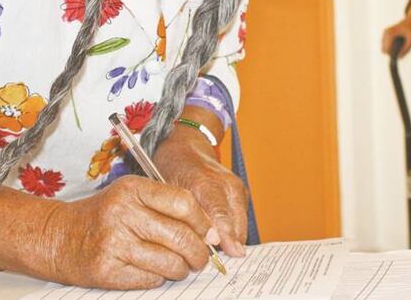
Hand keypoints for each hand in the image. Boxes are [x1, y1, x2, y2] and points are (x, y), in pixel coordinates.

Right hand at [47, 175, 214, 288]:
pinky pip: (151, 279)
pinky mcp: (108, 270)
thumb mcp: (129, 197)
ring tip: (178, 266)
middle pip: (181, 236)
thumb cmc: (101, 216)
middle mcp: (123, 213)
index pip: (183, 203)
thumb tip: (210, 231)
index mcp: (132, 189)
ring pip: (170, 263)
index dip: (203, 223)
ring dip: (181, 269)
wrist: (58, 236)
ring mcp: (114, 242)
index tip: (210, 234)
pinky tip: (152, 270)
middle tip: (200, 258)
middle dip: (199, 253)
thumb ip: (166, 206)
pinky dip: (159, 278)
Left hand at [154, 119, 247, 257]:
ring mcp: (236, 187)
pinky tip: (218, 239)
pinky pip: (240, 219)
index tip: (227, 254)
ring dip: (230, 240)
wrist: (187, 147)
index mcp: (204, 181)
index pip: (219, 214)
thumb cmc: (174, 168)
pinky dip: (232, 231)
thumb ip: (182, 215)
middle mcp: (225, 183)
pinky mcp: (241, 192)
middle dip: (226, 244)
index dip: (224, 236)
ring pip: (240, 224)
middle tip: (215, 262)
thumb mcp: (169, 190)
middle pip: (234, 223)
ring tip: (216, 253)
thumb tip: (196, 243)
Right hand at [381, 4, 410, 57]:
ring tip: (403, 45)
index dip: (392, 55)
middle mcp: (386, 32)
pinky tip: (400, 43)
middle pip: (384, 49)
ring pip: (385, 48)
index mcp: (391, 33)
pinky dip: (392, 47)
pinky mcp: (386, 34)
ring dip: (393, 49)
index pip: (387, 48)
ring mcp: (385, 33)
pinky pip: (386, 46)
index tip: (400, 57)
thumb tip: (399, 57)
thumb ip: (406, 49)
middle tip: (403, 49)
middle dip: (393, 52)